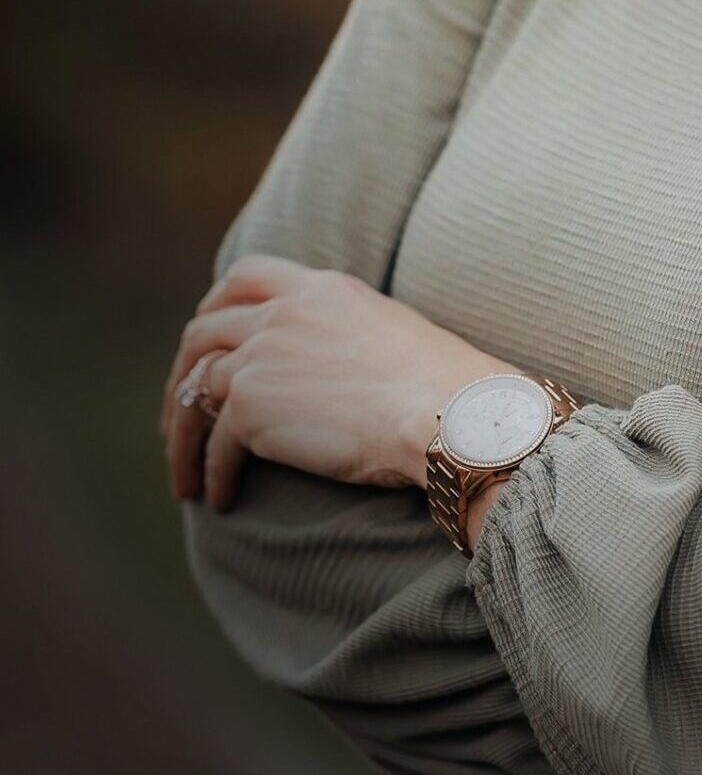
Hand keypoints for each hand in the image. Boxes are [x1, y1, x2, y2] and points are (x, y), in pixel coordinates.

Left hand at [160, 254, 508, 511]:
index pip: (246, 276)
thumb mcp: (389, 331)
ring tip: (186, 475)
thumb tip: (329, 357)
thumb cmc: (441, 385)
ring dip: (182, 434)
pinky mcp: (253, 405)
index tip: (210, 341)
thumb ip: (344, 330)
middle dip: (182, 374)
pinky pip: (214, 441)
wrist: (448, 413)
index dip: (216, 305)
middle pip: (203, 330)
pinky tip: (219, 498)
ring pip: (195, 389)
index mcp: (322, 288)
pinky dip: (210, 471)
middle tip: (180, 413)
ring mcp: (263, 354)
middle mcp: (284, 311)